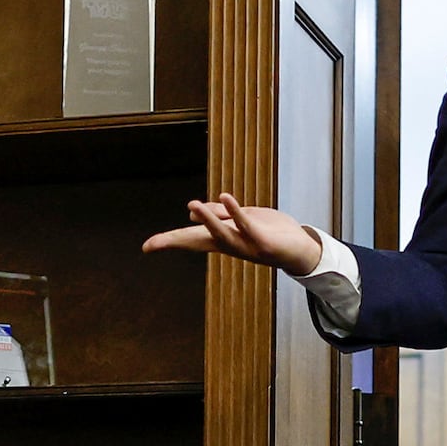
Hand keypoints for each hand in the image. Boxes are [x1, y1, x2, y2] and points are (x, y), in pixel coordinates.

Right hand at [142, 193, 323, 275]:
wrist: (300, 249)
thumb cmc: (269, 233)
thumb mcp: (242, 220)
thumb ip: (220, 215)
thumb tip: (192, 213)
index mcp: (222, 240)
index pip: (191, 240)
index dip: (169, 241)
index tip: (146, 247)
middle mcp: (229, 246)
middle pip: (198, 242)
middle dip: (175, 242)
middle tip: (152, 244)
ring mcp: (246, 245)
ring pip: (222, 233)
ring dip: (208, 219)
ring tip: (191, 205)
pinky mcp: (262, 240)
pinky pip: (246, 224)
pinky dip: (235, 211)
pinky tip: (225, 196)